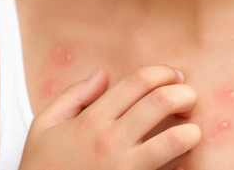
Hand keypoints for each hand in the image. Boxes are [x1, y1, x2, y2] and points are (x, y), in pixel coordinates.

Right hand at [19, 65, 200, 169]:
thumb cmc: (42, 169)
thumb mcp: (44, 127)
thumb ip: (72, 96)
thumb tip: (101, 75)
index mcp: (92, 120)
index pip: (139, 82)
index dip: (164, 73)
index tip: (173, 77)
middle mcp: (111, 141)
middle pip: (162, 102)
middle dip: (185, 94)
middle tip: (189, 99)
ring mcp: (125, 168)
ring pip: (174, 140)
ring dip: (191, 131)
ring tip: (191, 131)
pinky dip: (183, 166)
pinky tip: (182, 163)